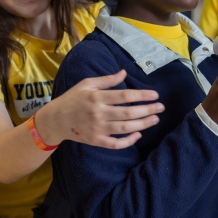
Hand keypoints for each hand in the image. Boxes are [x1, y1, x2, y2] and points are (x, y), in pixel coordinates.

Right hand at [36, 69, 163, 147]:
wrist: (55, 120)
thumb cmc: (72, 99)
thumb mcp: (86, 84)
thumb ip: (106, 80)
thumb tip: (123, 73)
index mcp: (97, 97)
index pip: (124, 96)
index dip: (142, 95)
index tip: (155, 95)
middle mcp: (98, 113)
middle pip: (128, 112)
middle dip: (147, 110)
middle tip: (161, 107)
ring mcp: (97, 129)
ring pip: (125, 128)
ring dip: (143, 124)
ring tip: (155, 119)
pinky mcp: (96, 141)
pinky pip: (115, 144)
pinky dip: (128, 141)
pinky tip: (138, 135)